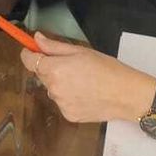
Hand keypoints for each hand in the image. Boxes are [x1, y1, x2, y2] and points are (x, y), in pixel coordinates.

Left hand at [19, 32, 155, 123]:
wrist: (126, 94)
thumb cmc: (106, 68)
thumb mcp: (80, 51)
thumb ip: (54, 46)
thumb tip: (36, 39)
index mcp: (54, 70)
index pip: (29, 61)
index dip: (28, 54)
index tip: (30, 49)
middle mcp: (53, 88)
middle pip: (42, 75)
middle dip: (50, 68)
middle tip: (70, 65)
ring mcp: (60, 104)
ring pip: (53, 90)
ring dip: (60, 84)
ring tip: (83, 81)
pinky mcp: (69, 116)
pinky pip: (63, 102)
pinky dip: (69, 97)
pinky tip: (86, 94)